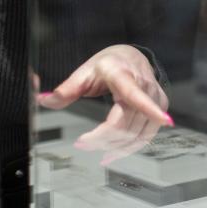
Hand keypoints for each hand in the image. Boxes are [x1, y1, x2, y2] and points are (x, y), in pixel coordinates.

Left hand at [37, 45, 172, 165]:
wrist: (129, 56)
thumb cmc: (108, 64)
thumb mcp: (84, 72)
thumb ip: (65, 89)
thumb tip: (42, 99)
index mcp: (122, 74)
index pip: (135, 94)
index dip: (149, 108)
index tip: (164, 120)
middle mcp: (143, 84)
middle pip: (126, 122)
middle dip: (103, 138)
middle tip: (83, 142)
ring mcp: (155, 95)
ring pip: (138, 132)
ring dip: (116, 146)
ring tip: (95, 147)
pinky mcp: (160, 104)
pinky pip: (147, 133)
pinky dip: (132, 146)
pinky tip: (116, 151)